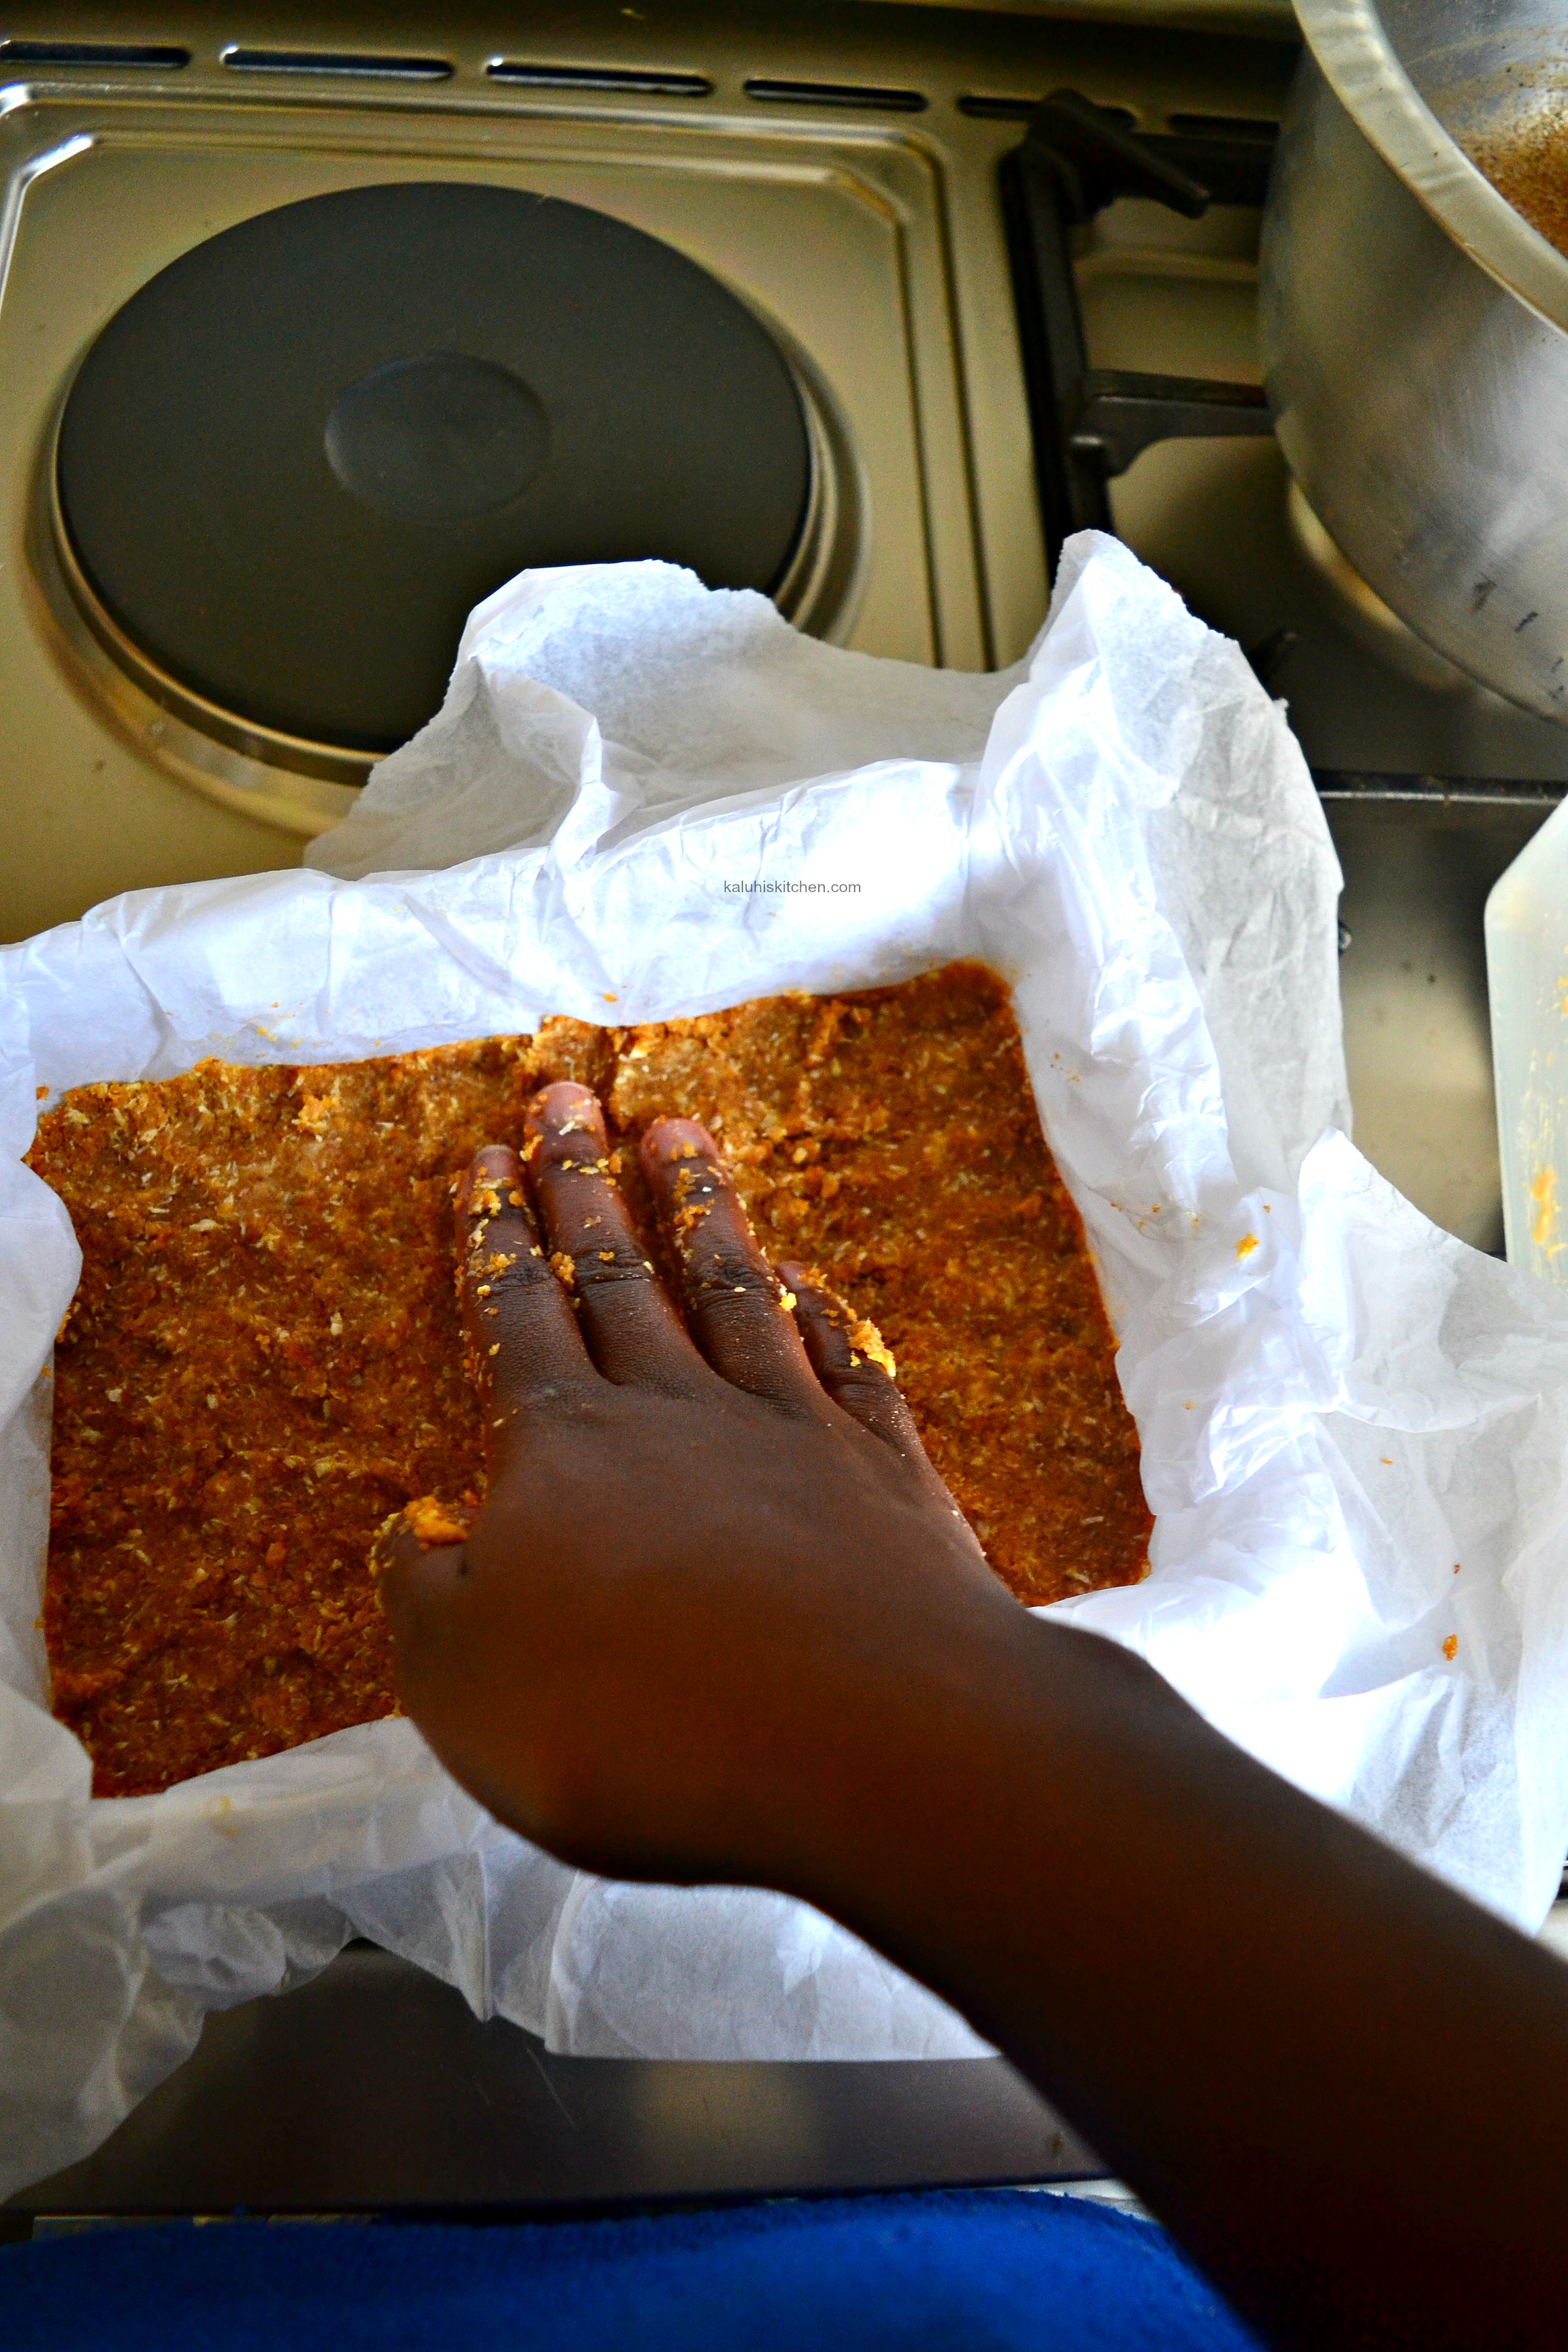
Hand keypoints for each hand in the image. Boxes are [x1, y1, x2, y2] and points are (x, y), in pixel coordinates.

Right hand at [375, 1081, 1024, 1890]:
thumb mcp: (464, 1683)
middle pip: (621, 1272)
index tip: (487, 1158)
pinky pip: (843, 1361)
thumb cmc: (635, 1722)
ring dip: (702, 1208)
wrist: (863, 1736)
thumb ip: (425, 1596)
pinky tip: (806, 1280)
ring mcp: (792, 1427)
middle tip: (567, 1093)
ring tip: (678, 1133)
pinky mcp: (885, 1469)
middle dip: (584, 1179)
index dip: (497, 1237)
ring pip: (733, 1290)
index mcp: (567, 1447)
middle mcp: (678, 1409)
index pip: (519, 1315)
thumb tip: (413, 1530)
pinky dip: (820, 1312)